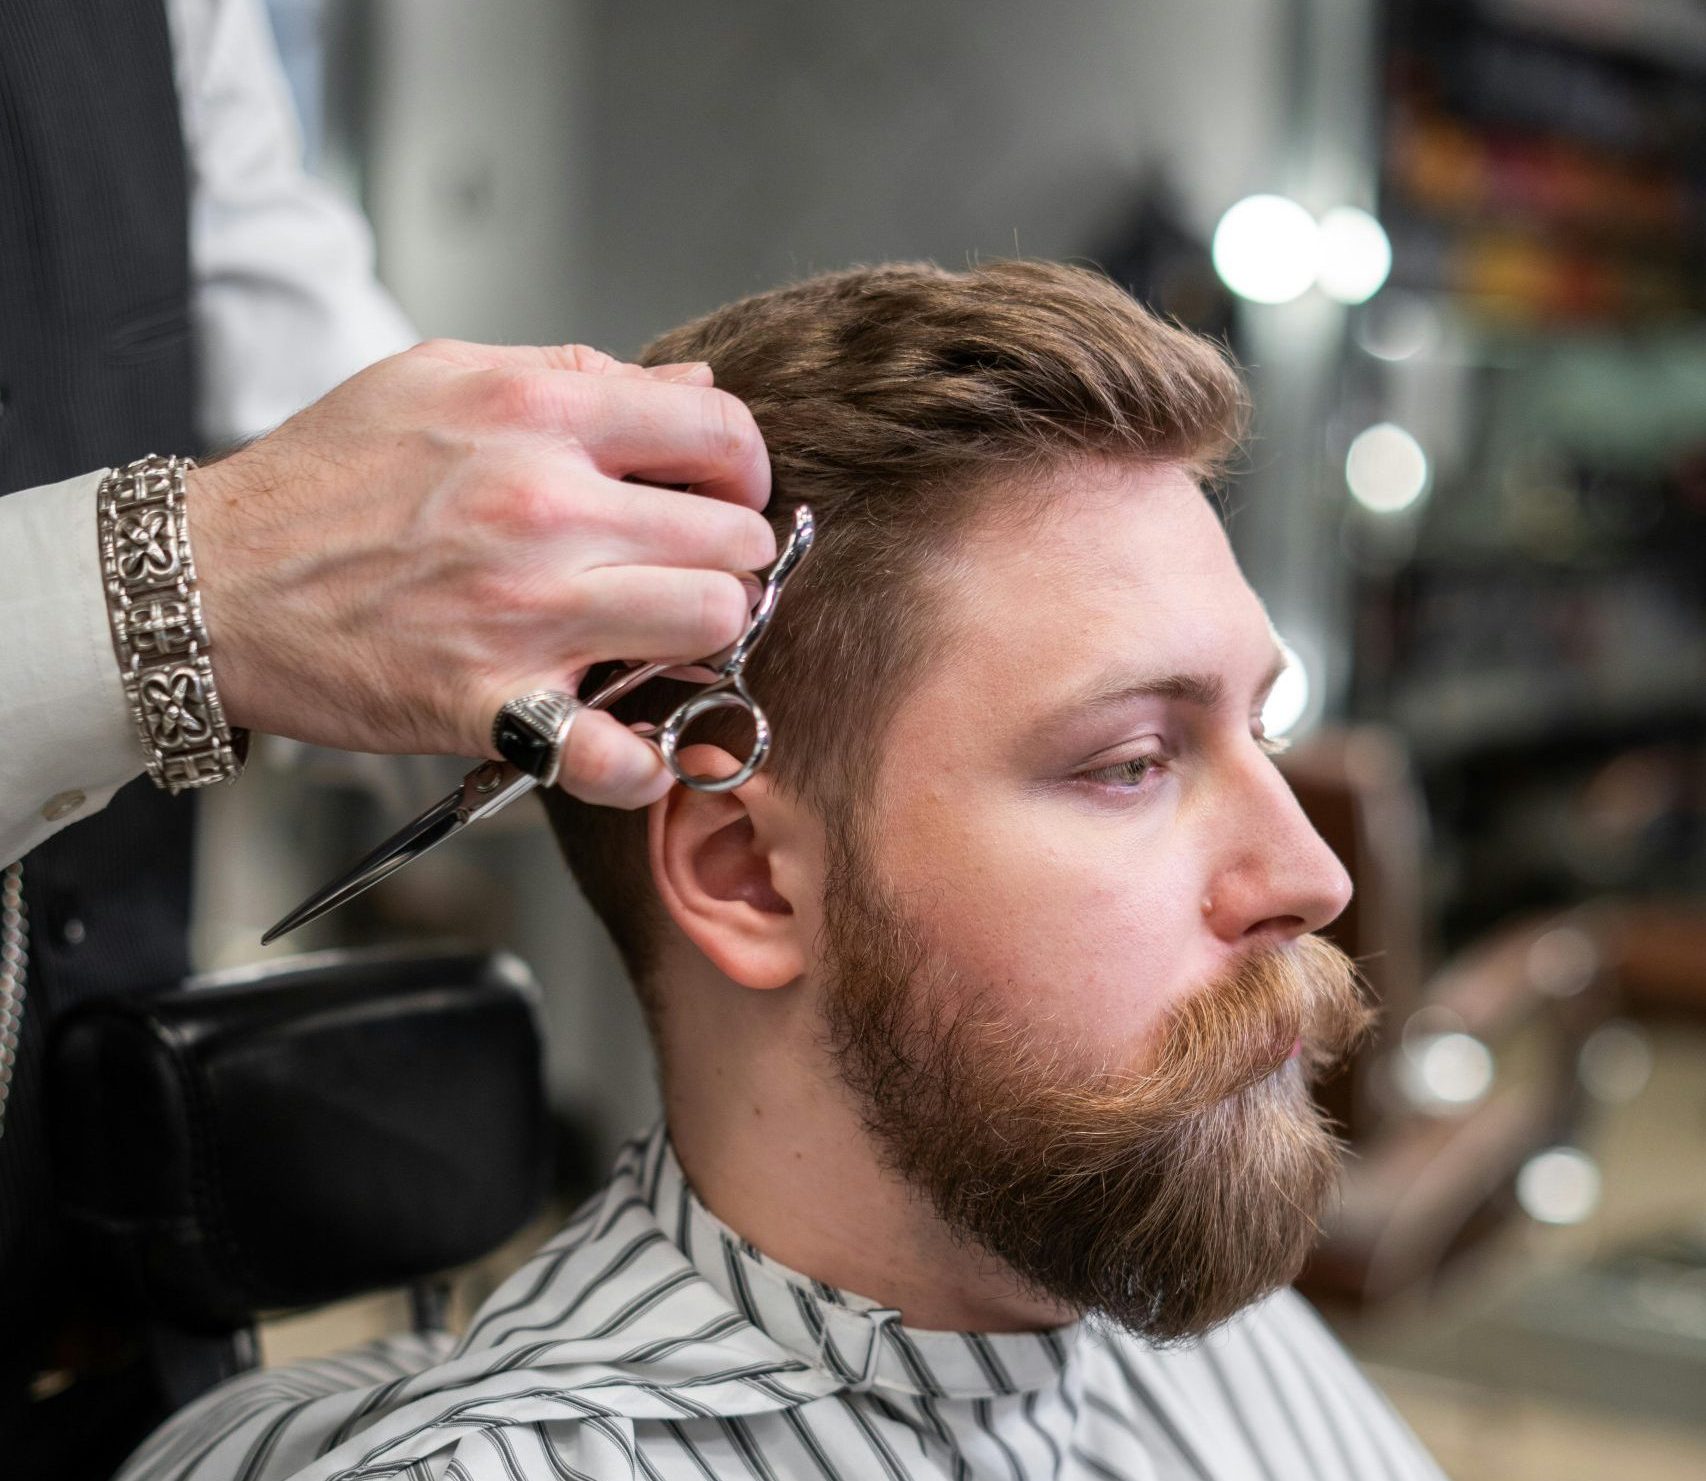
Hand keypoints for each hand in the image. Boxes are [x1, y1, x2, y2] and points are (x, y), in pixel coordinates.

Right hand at [187, 339, 775, 807]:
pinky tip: (631, 745)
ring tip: (661, 639)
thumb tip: (687, 382)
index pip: (718, 428)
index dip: (742, 466)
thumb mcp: (439, 378)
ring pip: (712, 626)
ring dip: (702, 641)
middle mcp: (545, 508)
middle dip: (729, 558)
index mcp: (537, 415)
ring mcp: (525, 611)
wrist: (211, 579)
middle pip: (734, 539)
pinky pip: (617, 754)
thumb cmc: (323, 479)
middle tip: (689, 571)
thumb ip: (573, 376)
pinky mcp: (492, 704)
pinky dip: (641, 763)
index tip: (725, 492)